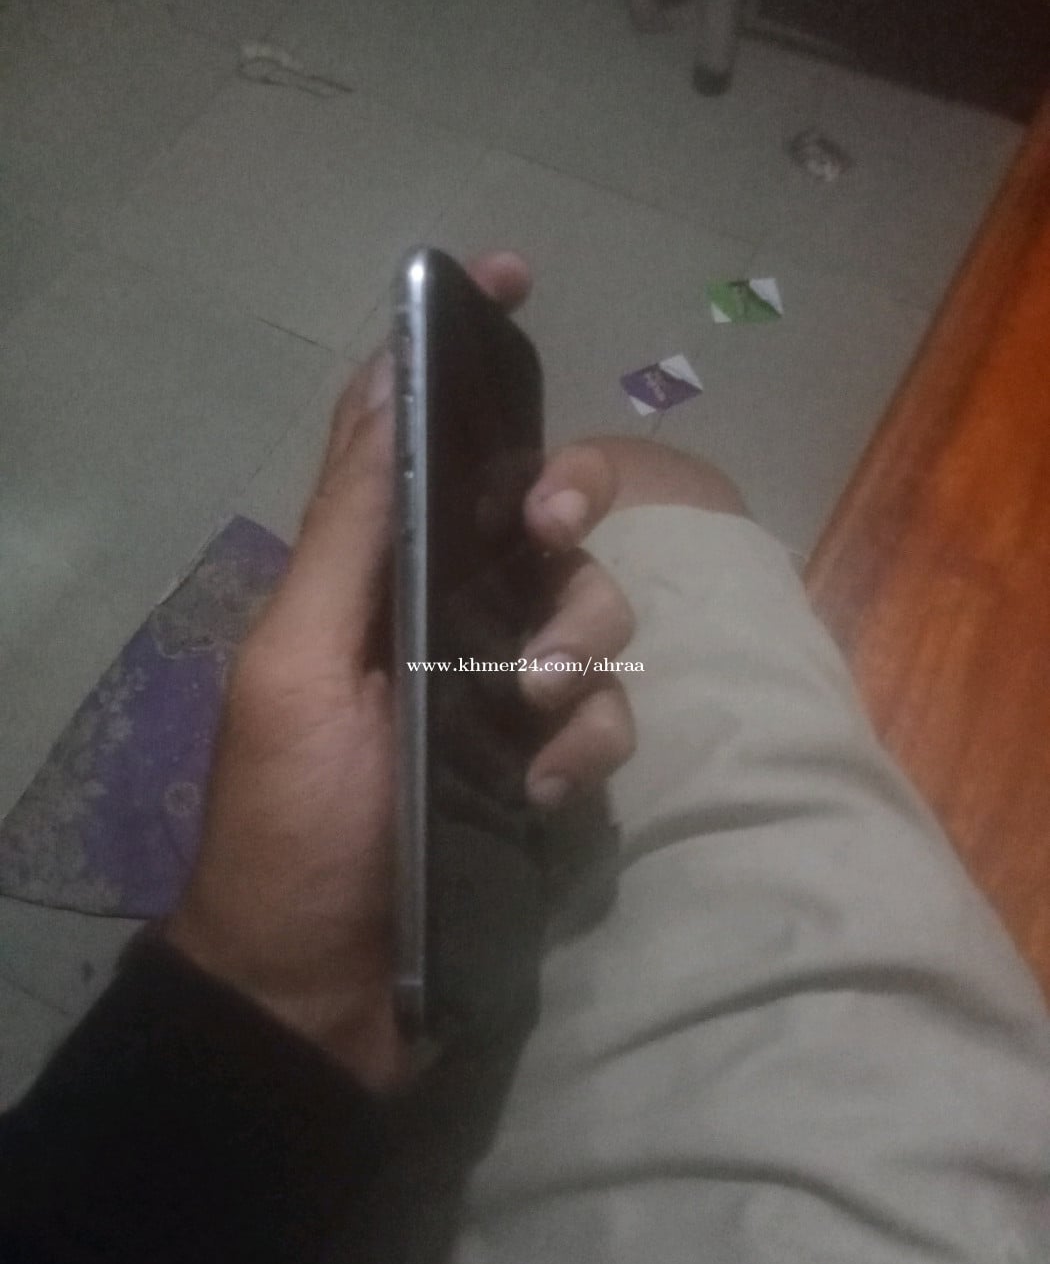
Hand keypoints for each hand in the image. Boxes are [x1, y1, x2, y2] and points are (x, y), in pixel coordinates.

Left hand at [165, 252, 637, 1092]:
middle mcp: (445, 614)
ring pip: (594, 610)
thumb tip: (387, 388)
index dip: (454, 350)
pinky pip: (607, 719)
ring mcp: (502, 691)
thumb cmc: (292, 820)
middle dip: (564, 501)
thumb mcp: (295, 665)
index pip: (409, 435)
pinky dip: (588, 745)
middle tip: (545, 531)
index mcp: (369, 574)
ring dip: (580, 645)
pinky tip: (543, 794)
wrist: (321, 988)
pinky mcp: (546, 765)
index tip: (512, 275)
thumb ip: (348, 533)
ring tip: (528, 709)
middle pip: (538, 509)